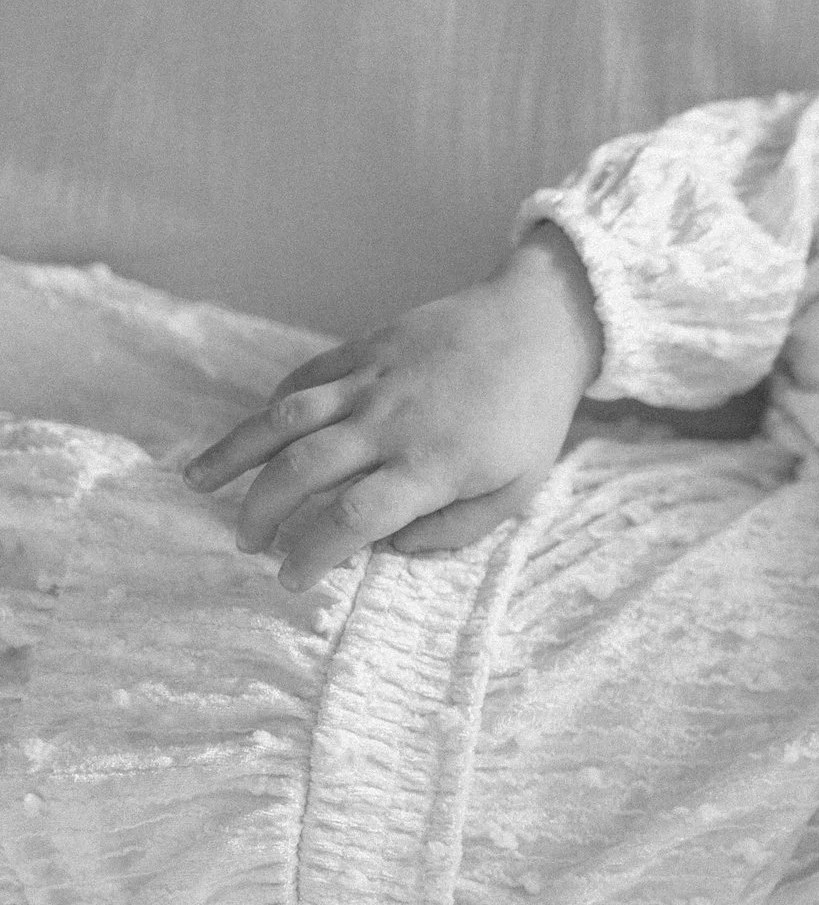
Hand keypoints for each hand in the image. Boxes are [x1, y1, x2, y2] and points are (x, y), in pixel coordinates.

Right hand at [183, 226, 601, 590]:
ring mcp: (370, 381)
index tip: (291, 578)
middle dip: (261, 512)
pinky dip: (270, 407)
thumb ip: (454, 530)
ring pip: (282, 418)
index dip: (313, 553)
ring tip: (197, 483)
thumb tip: (390, 548)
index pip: (353, 519)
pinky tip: (251, 432)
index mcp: (431, 467)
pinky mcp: (363, 348)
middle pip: (302, 472)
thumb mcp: (515, 491)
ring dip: (234, 453)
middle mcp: (389, 424)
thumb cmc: (530, 419)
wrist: (535, 327)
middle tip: (246, 544)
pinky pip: (304, 379)